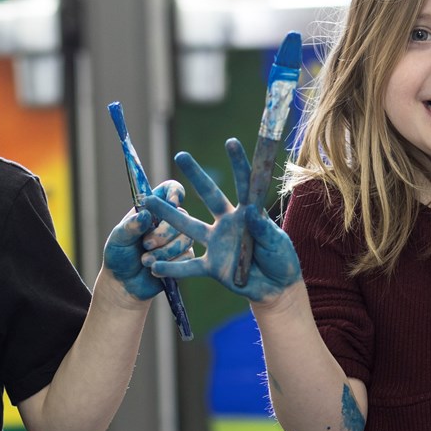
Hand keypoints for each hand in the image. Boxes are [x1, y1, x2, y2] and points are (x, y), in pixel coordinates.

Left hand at [103, 179, 191, 300]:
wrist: (124, 285)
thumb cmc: (119, 257)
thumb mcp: (118, 240)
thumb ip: (129, 227)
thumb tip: (145, 215)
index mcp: (152, 209)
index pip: (170, 190)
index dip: (174, 192)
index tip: (172, 203)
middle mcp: (168, 221)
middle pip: (181, 216)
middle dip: (163, 233)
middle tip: (145, 245)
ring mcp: (178, 239)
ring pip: (185, 238)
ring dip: (164, 251)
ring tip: (145, 260)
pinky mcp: (184, 258)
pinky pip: (186, 256)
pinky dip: (169, 264)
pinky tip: (154, 269)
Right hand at [144, 140, 301, 301]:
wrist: (275, 288)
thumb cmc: (281, 260)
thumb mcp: (277, 243)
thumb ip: (264, 229)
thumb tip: (251, 212)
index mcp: (248, 213)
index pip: (243, 184)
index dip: (238, 164)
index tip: (230, 142)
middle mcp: (228, 223)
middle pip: (209, 195)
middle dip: (195, 176)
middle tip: (180, 155)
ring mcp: (217, 243)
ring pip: (189, 226)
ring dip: (170, 215)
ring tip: (149, 201)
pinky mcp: (212, 266)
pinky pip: (189, 267)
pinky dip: (172, 267)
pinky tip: (153, 265)